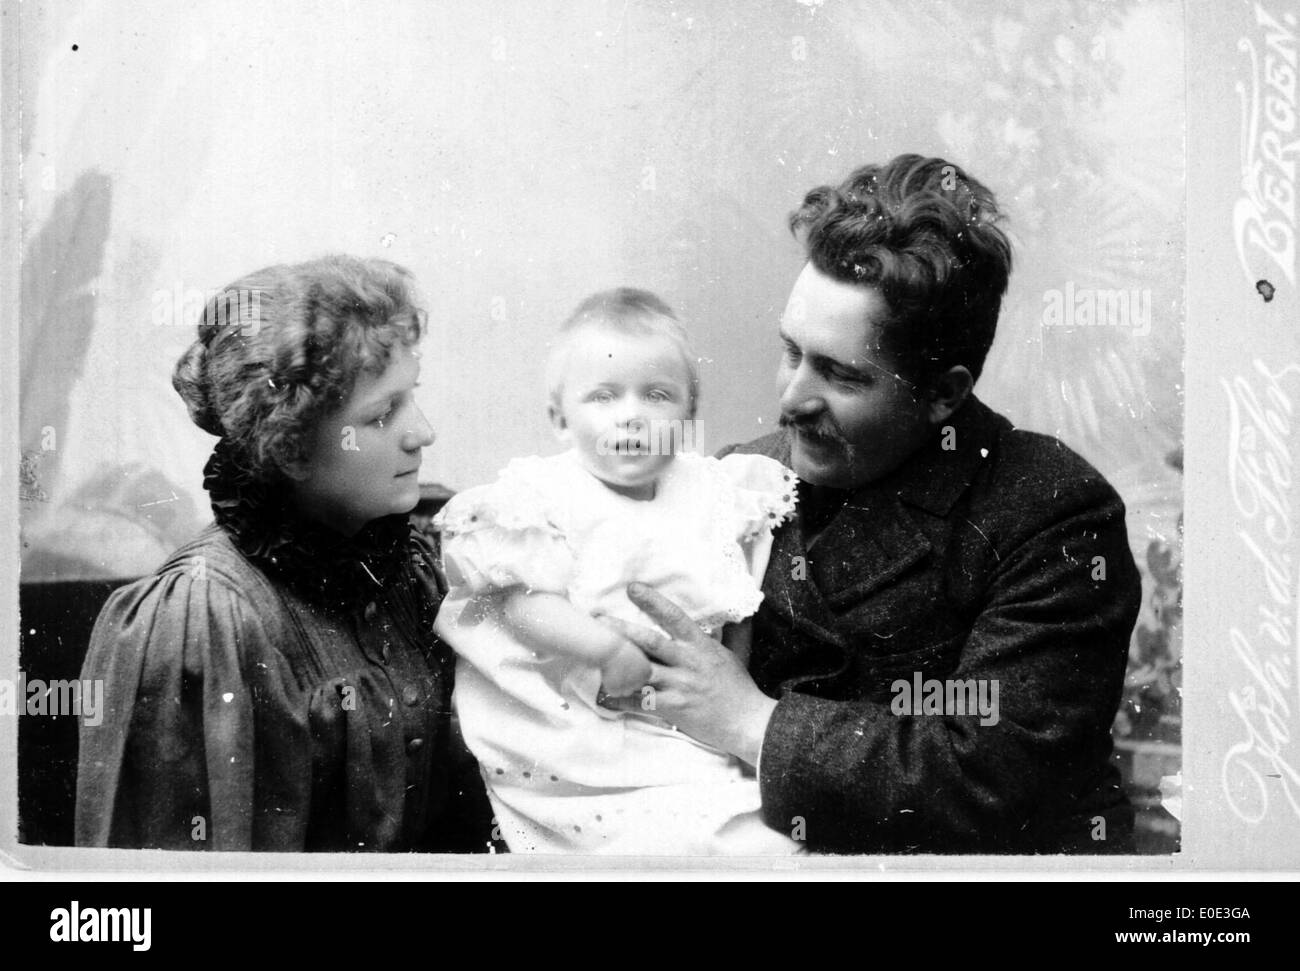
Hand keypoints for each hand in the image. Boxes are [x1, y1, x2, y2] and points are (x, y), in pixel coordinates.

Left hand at [599, 583, 778, 764]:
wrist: (748, 722)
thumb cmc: (739, 688)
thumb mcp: (732, 654)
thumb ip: (722, 635)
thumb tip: (727, 614)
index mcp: (700, 645)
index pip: (675, 617)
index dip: (653, 601)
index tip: (633, 588)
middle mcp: (688, 662)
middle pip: (650, 642)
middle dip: (622, 630)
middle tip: (598, 620)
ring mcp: (680, 685)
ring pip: (641, 670)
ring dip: (616, 664)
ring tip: (593, 656)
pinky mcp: (674, 708)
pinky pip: (642, 702)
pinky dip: (622, 700)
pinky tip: (604, 696)